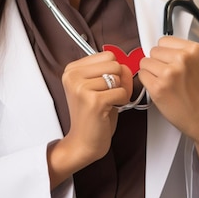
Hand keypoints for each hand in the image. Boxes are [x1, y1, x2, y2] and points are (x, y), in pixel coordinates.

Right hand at [47, 51, 132, 187]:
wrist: (83, 142)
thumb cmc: (91, 115)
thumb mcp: (95, 86)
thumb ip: (108, 71)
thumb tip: (126, 65)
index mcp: (72, 69)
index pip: (107, 55)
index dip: (115, 70)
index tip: (107, 84)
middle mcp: (73, 76)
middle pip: (114, 64)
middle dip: (119, 80)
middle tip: (110, 95)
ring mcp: (82, 88)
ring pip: (119, 78)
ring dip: (120, 92)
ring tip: (108, 102)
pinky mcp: (94, 101)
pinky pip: (122, 92)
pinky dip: (122, 101)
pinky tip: (110, 109)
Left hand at [138, 36, 198, 140]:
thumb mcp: (198, 65)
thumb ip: (179, 53)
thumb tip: (157, 48)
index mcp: (194, 50)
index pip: (164, 40)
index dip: (165, 53)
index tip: (169, 61)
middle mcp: (182, 59)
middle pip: (153, 51)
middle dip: (158, 62)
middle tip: (170, 76)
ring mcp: (169, 73)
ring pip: (145, 62)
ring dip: (151, 72)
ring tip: (166, 83)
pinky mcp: (158, 87)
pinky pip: (142, 75)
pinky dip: (147, 82)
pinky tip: (161, 89)